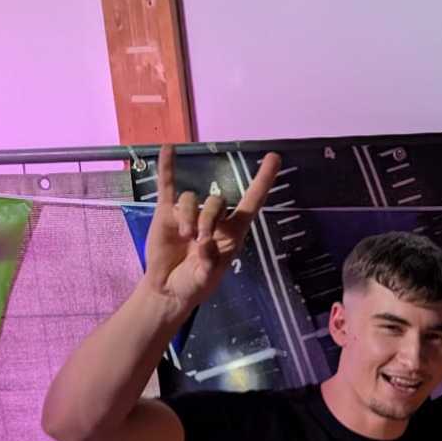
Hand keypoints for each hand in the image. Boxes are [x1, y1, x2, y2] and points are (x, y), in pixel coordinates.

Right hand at [142, 145, 281, 317]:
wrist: (167, 290)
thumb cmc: (194, 285)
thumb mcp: (207, 278)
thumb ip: (210, 262)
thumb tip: (205, 241)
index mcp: (232, 232)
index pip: (251, 201)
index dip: (262, 180)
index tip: (274, 158)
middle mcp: (213, 219)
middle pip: (216, 201)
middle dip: (208, 218)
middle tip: (198, 239)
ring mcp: (189, 214)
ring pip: (191, 198)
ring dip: (188, 215)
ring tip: (185, 236)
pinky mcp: (166, 215)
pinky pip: (168, 187)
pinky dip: (167, 168)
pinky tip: (168, 149)